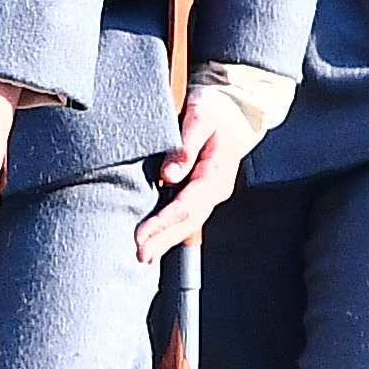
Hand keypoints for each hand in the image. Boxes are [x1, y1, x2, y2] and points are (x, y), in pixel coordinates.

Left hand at [136, 75, 268, 262]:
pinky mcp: (200, 194)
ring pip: (188, 223)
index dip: (163, 222)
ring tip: (144, 256)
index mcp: (217, 174)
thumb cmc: (211, 114)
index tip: (141, 234)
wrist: (228, 112)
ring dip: (166, 240)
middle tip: (140, 255)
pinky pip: (185, 217)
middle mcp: (215, 190)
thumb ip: (185, 147)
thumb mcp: (199, 120)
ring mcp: (209, 195)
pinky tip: (154, 241)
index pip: (188, 205)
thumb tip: (168, 176)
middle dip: (163, 240)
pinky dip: (169, 230)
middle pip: (188, 221)